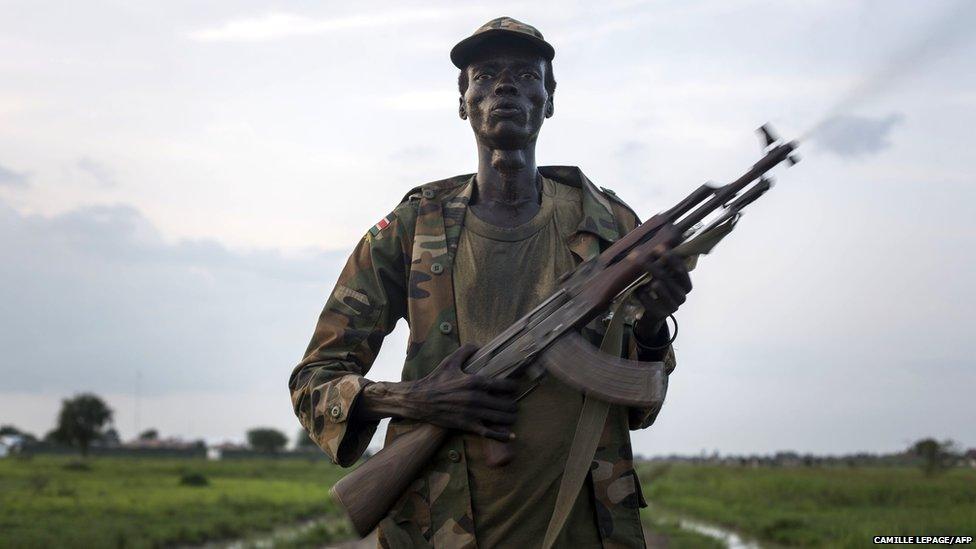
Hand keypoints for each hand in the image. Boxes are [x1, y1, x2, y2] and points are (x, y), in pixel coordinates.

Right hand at [355, 344, 518, 440]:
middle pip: (505, 403)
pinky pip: (489, 433)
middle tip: (515, 403)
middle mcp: (476, 398)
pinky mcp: (467, 425)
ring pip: (500, 418)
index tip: (516, 387)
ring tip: (513, 415)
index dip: (513, 387)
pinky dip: (502, 435)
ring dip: (510, 417)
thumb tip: (479, 345)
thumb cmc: (436, 380)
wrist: (419, 400)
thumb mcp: (450, 361)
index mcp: (475, 381)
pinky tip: (510, 435)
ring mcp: (472, 413)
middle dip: (513, 404)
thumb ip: (466, 350)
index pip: (503, 385)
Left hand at [633, 253, 692, 340]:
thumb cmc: (663, 290)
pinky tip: (639, 291)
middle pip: (665, 277)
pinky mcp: (659, 313)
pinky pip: (646, 297)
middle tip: (642, 258)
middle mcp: (682, 296)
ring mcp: (672, 306)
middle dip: (653, 266)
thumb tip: (659, 245)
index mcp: (686, 285)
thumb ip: (667, 265)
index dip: (670, 258)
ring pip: (657, 286)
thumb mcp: (668, 278)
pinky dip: (640, 292)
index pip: (681, 269)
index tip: (659, 249)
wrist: (657, 313)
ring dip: (647, 279)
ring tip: (644, 279)